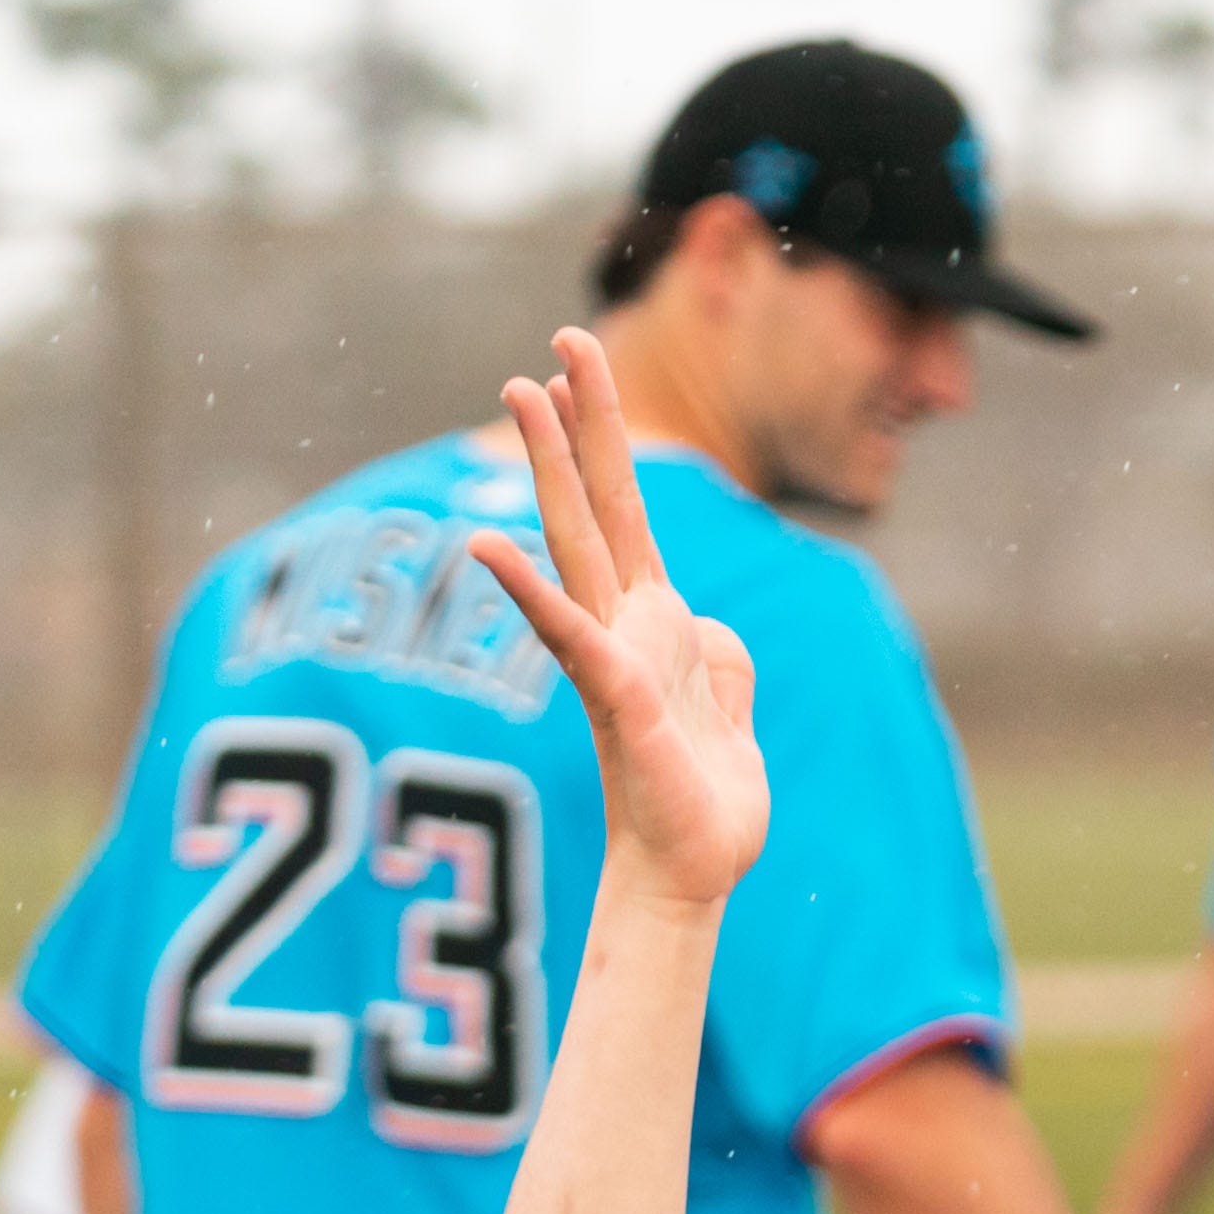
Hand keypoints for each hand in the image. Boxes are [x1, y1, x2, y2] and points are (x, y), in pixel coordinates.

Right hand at [465, 328, 764, 916]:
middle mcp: (624, 626)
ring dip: (547, 467)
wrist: (696, 874)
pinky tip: (486, 544)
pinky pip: (568, 636)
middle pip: (598, 504)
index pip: (627, 514)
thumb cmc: (703, 801)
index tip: (582, 369)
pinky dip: (528, 591)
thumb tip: (716, 633)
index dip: (610, 443)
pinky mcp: (616, 699)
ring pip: (577, 543)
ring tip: (518, 390)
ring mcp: (614, 656)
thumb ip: (721, 661)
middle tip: (559, 339)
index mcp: (655, 624)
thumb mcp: (727, 709)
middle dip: (580, 423)